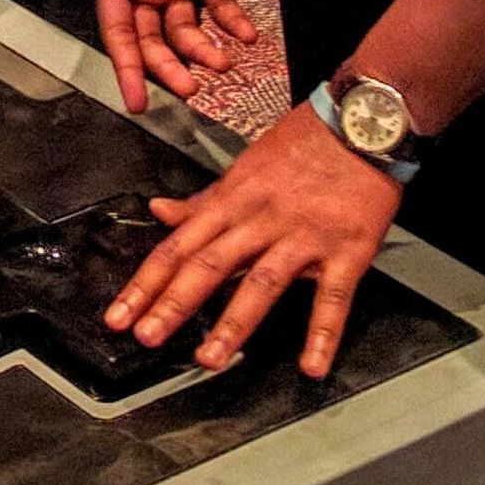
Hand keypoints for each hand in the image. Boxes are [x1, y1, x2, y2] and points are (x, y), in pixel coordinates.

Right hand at [16, 0, 255, 111]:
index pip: (119, 31)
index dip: (127, 66)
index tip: (138, 102)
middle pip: (156, 39)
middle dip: (170, 67)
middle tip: (191, 88)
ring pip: (189, 28)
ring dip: (204, 49)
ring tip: (222, 63)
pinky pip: (222, 3)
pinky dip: (233, 22)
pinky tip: (245, 35)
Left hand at [107, 102, 401, 377]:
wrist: (363, 118)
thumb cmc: (305, 141)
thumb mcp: (246, 165)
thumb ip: (205, 200)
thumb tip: (159, 211)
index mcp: (234, 199)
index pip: (180, 246)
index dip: (147, 282)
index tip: (120, 313)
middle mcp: (263, 218)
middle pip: (211, 264)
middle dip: (175, 303)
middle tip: (146, 336)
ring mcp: (305, 235)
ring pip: (262, 281)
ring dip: (234, 323)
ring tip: (209, 358)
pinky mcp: (348, 248)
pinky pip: (334, 296)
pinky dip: (323, 333)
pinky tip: (311, 365)